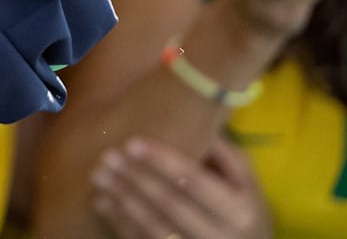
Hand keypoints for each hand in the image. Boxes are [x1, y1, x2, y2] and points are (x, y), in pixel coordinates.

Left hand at [91, 137, 271, 238]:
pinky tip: (102, 202)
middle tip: (107, 156)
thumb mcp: (247, 182)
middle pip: (171, 204)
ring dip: (123, 200)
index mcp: (238, 210)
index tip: (132, 143)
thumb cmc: (246, 210)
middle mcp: (220, 235)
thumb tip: (192, 120)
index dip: (163, 162)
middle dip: (136, 179)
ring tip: (99, 176)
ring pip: (155, 227)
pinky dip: (121, 223)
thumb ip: (224, 153)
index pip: (195, 182)